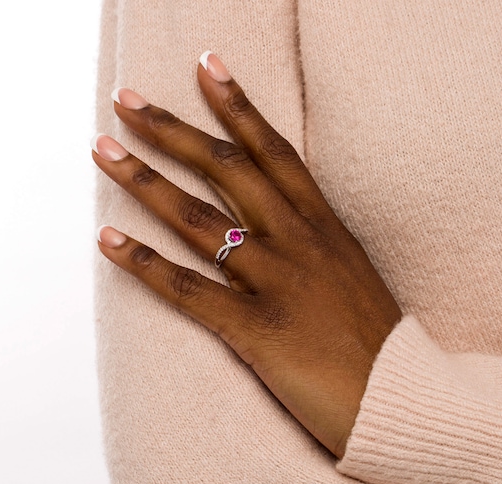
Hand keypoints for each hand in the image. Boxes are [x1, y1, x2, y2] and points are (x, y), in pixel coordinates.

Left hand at [92, 52, 401, 457]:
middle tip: (128, 101)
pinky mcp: (257, 330)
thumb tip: (281, 220)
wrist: (399, 399)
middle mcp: (298, 242)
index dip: (238, 106)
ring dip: (145, 181)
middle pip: (228, 170)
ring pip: (199, 219)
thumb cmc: (374, 340)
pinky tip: (107, 240)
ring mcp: (276, 283)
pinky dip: (144, 264)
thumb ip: (315, 240)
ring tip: (102, 151)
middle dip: (174, 130)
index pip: (275, 150)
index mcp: (323, 226)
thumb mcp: (350, 271)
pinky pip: (188, 289)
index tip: (206, 68)